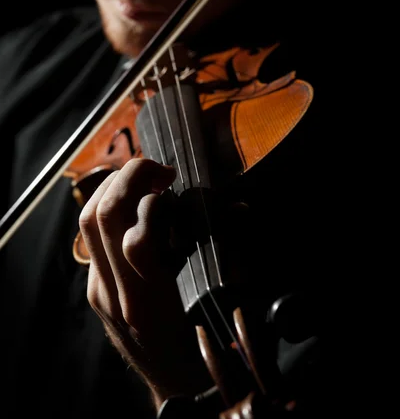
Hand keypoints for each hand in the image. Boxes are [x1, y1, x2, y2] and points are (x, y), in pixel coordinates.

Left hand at [79, 158, 211, 408]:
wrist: (180, 389)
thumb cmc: (207, 348)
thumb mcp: (223, 300)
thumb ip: (228, 250)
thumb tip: (238, 207)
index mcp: (151, 301)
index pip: (137, 235)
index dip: (157, 200)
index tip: (176, 184)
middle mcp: (117, 294)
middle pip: (101, 216)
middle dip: (128, 177)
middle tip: (158, 170)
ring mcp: (100, 292)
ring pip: (88, 223)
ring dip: (113, 188)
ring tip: (145, 181)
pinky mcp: (96, 290)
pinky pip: (93, 238)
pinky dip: (111, 210)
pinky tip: (136, 207)